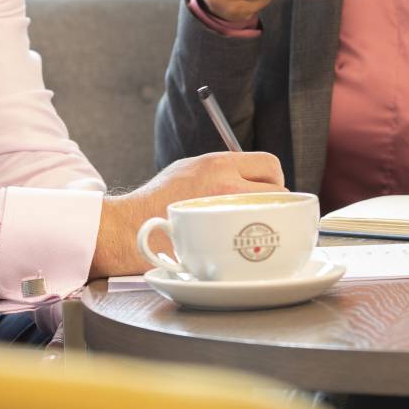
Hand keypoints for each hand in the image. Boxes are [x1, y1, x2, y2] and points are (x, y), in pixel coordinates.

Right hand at [89, 150, 284, 276]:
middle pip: (278, 190)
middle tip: (266, 212)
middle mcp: (225, 184)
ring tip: (256, 227)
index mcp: (218, 163)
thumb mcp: (190, 168)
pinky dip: (255, 241)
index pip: (269, 163)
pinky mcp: (220, 239)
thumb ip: (221, 171)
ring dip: (270, 222)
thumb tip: (251, 180)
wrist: (130, 227)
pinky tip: (245, 244)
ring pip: (272, 216)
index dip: (275, 179)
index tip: (269, 190)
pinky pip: (254, 238)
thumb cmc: (158, 200)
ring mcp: (225, 213)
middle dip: (278, 202)